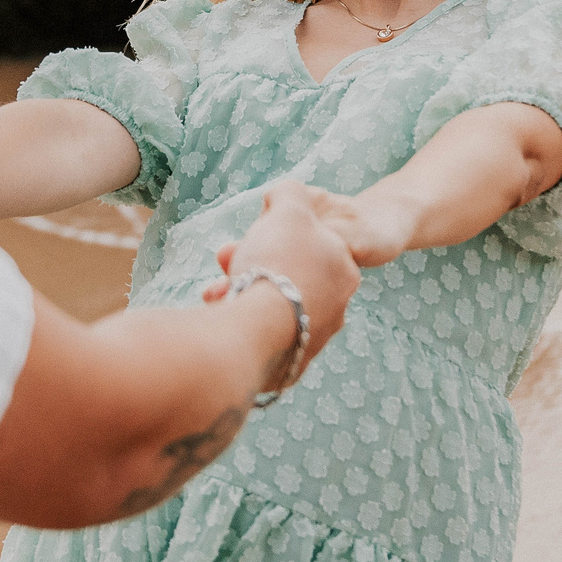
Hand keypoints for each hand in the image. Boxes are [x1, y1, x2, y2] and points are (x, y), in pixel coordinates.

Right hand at [198, 181, 359, 386]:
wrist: (256, 331)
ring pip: (274, 310)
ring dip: (245, 298)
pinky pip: (264, 339)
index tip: (248, 237)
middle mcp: (337, 308)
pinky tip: (226, 321)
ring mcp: (314, 340)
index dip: (275, 235)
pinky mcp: (290, 368)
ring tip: (216, 296)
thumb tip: (282, 196)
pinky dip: (245, 328)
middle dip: (254, 268)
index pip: (309, 244)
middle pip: (289, 278)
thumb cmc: (277, 262)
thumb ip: (289, 193)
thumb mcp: (289, 208)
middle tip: (224, 265)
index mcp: (345, 270)